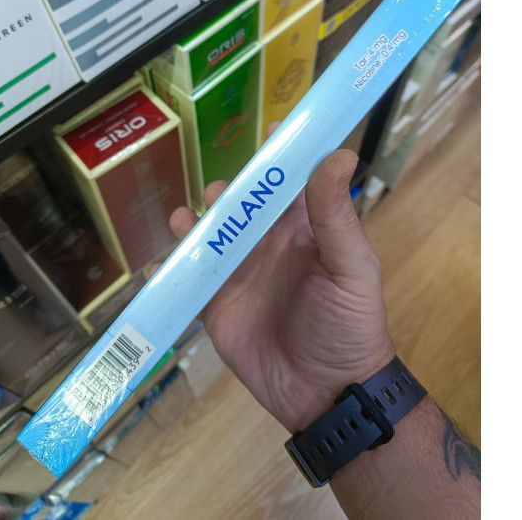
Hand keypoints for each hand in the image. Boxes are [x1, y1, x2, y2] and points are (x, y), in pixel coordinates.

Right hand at [168, 134, 394, 433]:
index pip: (289, 183)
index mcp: (303, 230)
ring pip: (211, 232)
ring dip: (198, 217)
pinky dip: (176, 258)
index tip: (271, 128)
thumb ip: (336, 215)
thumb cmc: (348, 325)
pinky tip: (170, 249)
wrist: (324, 393)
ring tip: (192, 215)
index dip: (280, 156)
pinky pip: (190, 274)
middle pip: (241, 203)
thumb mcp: (350, 267)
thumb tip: (339, 154)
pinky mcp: (214, 302)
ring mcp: (239, 272)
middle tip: (222, 192)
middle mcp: (267, 244)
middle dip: (229, 189)